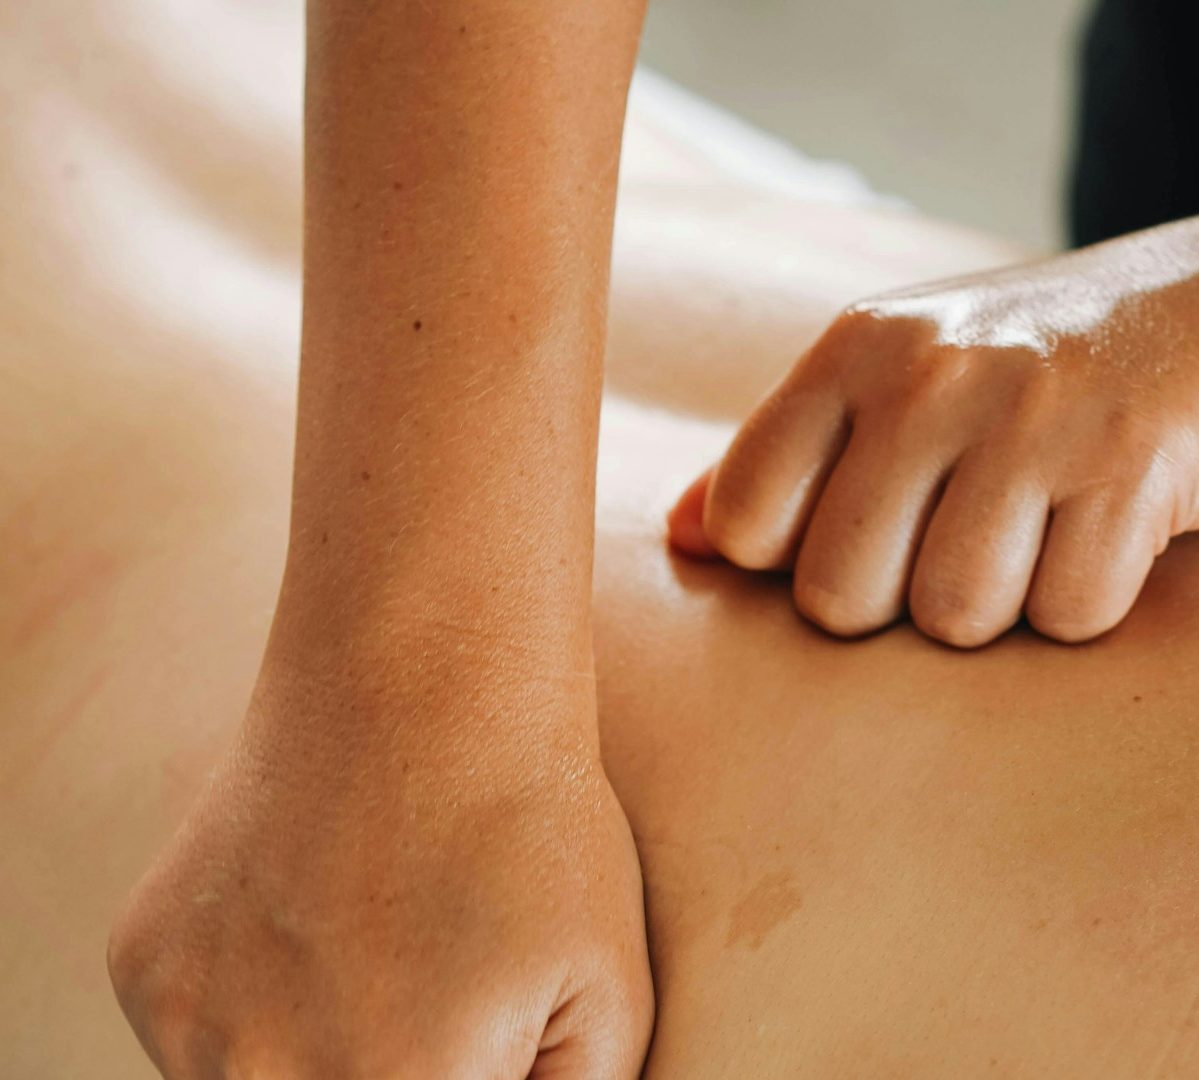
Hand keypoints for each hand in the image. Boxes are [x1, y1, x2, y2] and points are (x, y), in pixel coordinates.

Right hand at [107, 637, 652, 1078]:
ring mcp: (193, 1025)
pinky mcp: (145, 968)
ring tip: (370, 958)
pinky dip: (253, 1007)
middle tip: (422, 989)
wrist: (419, 678)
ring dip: (312, 1057)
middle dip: (391, 1068)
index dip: (460, 1074)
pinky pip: (201, 1039)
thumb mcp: (609, 990)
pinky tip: (310, 918)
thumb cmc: (531, 825)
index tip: (463, 1028)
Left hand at [668, 219, 1198, 645]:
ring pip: (952, 616)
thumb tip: (682, 538)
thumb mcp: (885, 382)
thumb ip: (780, 459)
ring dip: (993, 607)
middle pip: (838, 597)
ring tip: (1025, 533)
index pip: (745, 518)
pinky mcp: (1131, 461)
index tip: (847, 534)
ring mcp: (1031, 415)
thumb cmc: (1012, 372)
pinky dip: (1082, 599)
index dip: (785, 561)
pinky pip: (1066, 615)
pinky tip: (1096, 530)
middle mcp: (928, 375)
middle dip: (892, 603)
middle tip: (947, 543)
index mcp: (852, 352)